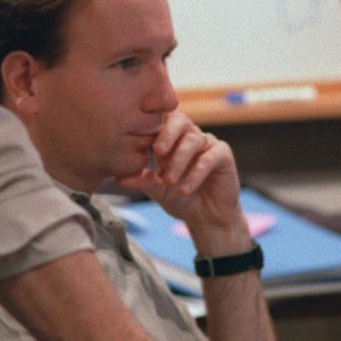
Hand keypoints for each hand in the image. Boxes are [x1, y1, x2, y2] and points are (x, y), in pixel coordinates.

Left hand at [117, 110, 245, 245]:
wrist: (207, 219)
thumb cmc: (181, 199)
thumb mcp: (157, 191)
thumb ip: (141, 180)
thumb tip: (117, 178)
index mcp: (171, 139)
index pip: (161, 121)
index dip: (151, 126)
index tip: (139, 140)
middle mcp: (190, 136)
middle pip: (180, 121)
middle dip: (167, 134)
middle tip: (157, 151)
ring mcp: (207, 144)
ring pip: (194, 139)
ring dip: (179, 160)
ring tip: (169, 180)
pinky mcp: (223, 155)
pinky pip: (210, 157)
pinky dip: (196, 173)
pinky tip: (185, 188)